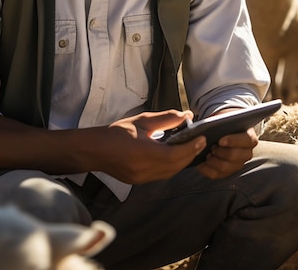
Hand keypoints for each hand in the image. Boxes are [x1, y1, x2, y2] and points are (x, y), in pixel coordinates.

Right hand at [90, 110, 206, 183]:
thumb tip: (186, 115)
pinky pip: (162, 176)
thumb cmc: (117, 132)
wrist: (95, 149)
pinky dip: (172, 167)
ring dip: (182, 162)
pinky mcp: (139, 181)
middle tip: (200, 142)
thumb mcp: (142, 121)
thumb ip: (166, 119)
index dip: (191, 147)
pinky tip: (175, 157)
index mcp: (145, 153)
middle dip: (190, 155)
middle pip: (176, 166)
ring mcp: (142, 178)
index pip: (176, 154)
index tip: (202, 138)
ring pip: (170, 173)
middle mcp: (144, 170)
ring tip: (190, 148)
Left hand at [195, 126, 258, 179]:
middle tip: (211, 147)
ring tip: (207, 153)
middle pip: (235, 156)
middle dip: (221, 152)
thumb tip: (209, 127)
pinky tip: (200, 162)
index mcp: (249, 138)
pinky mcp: (226, 172)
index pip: (247, 141)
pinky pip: (216, 174)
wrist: (222, 131)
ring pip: (225, 167)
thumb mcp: (225, 119)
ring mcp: (237, 164)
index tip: (220, 140)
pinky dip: (206, 169)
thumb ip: (222, 121)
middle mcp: (246, 153)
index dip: (233, 141)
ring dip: (213, 161)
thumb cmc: (224, 124)